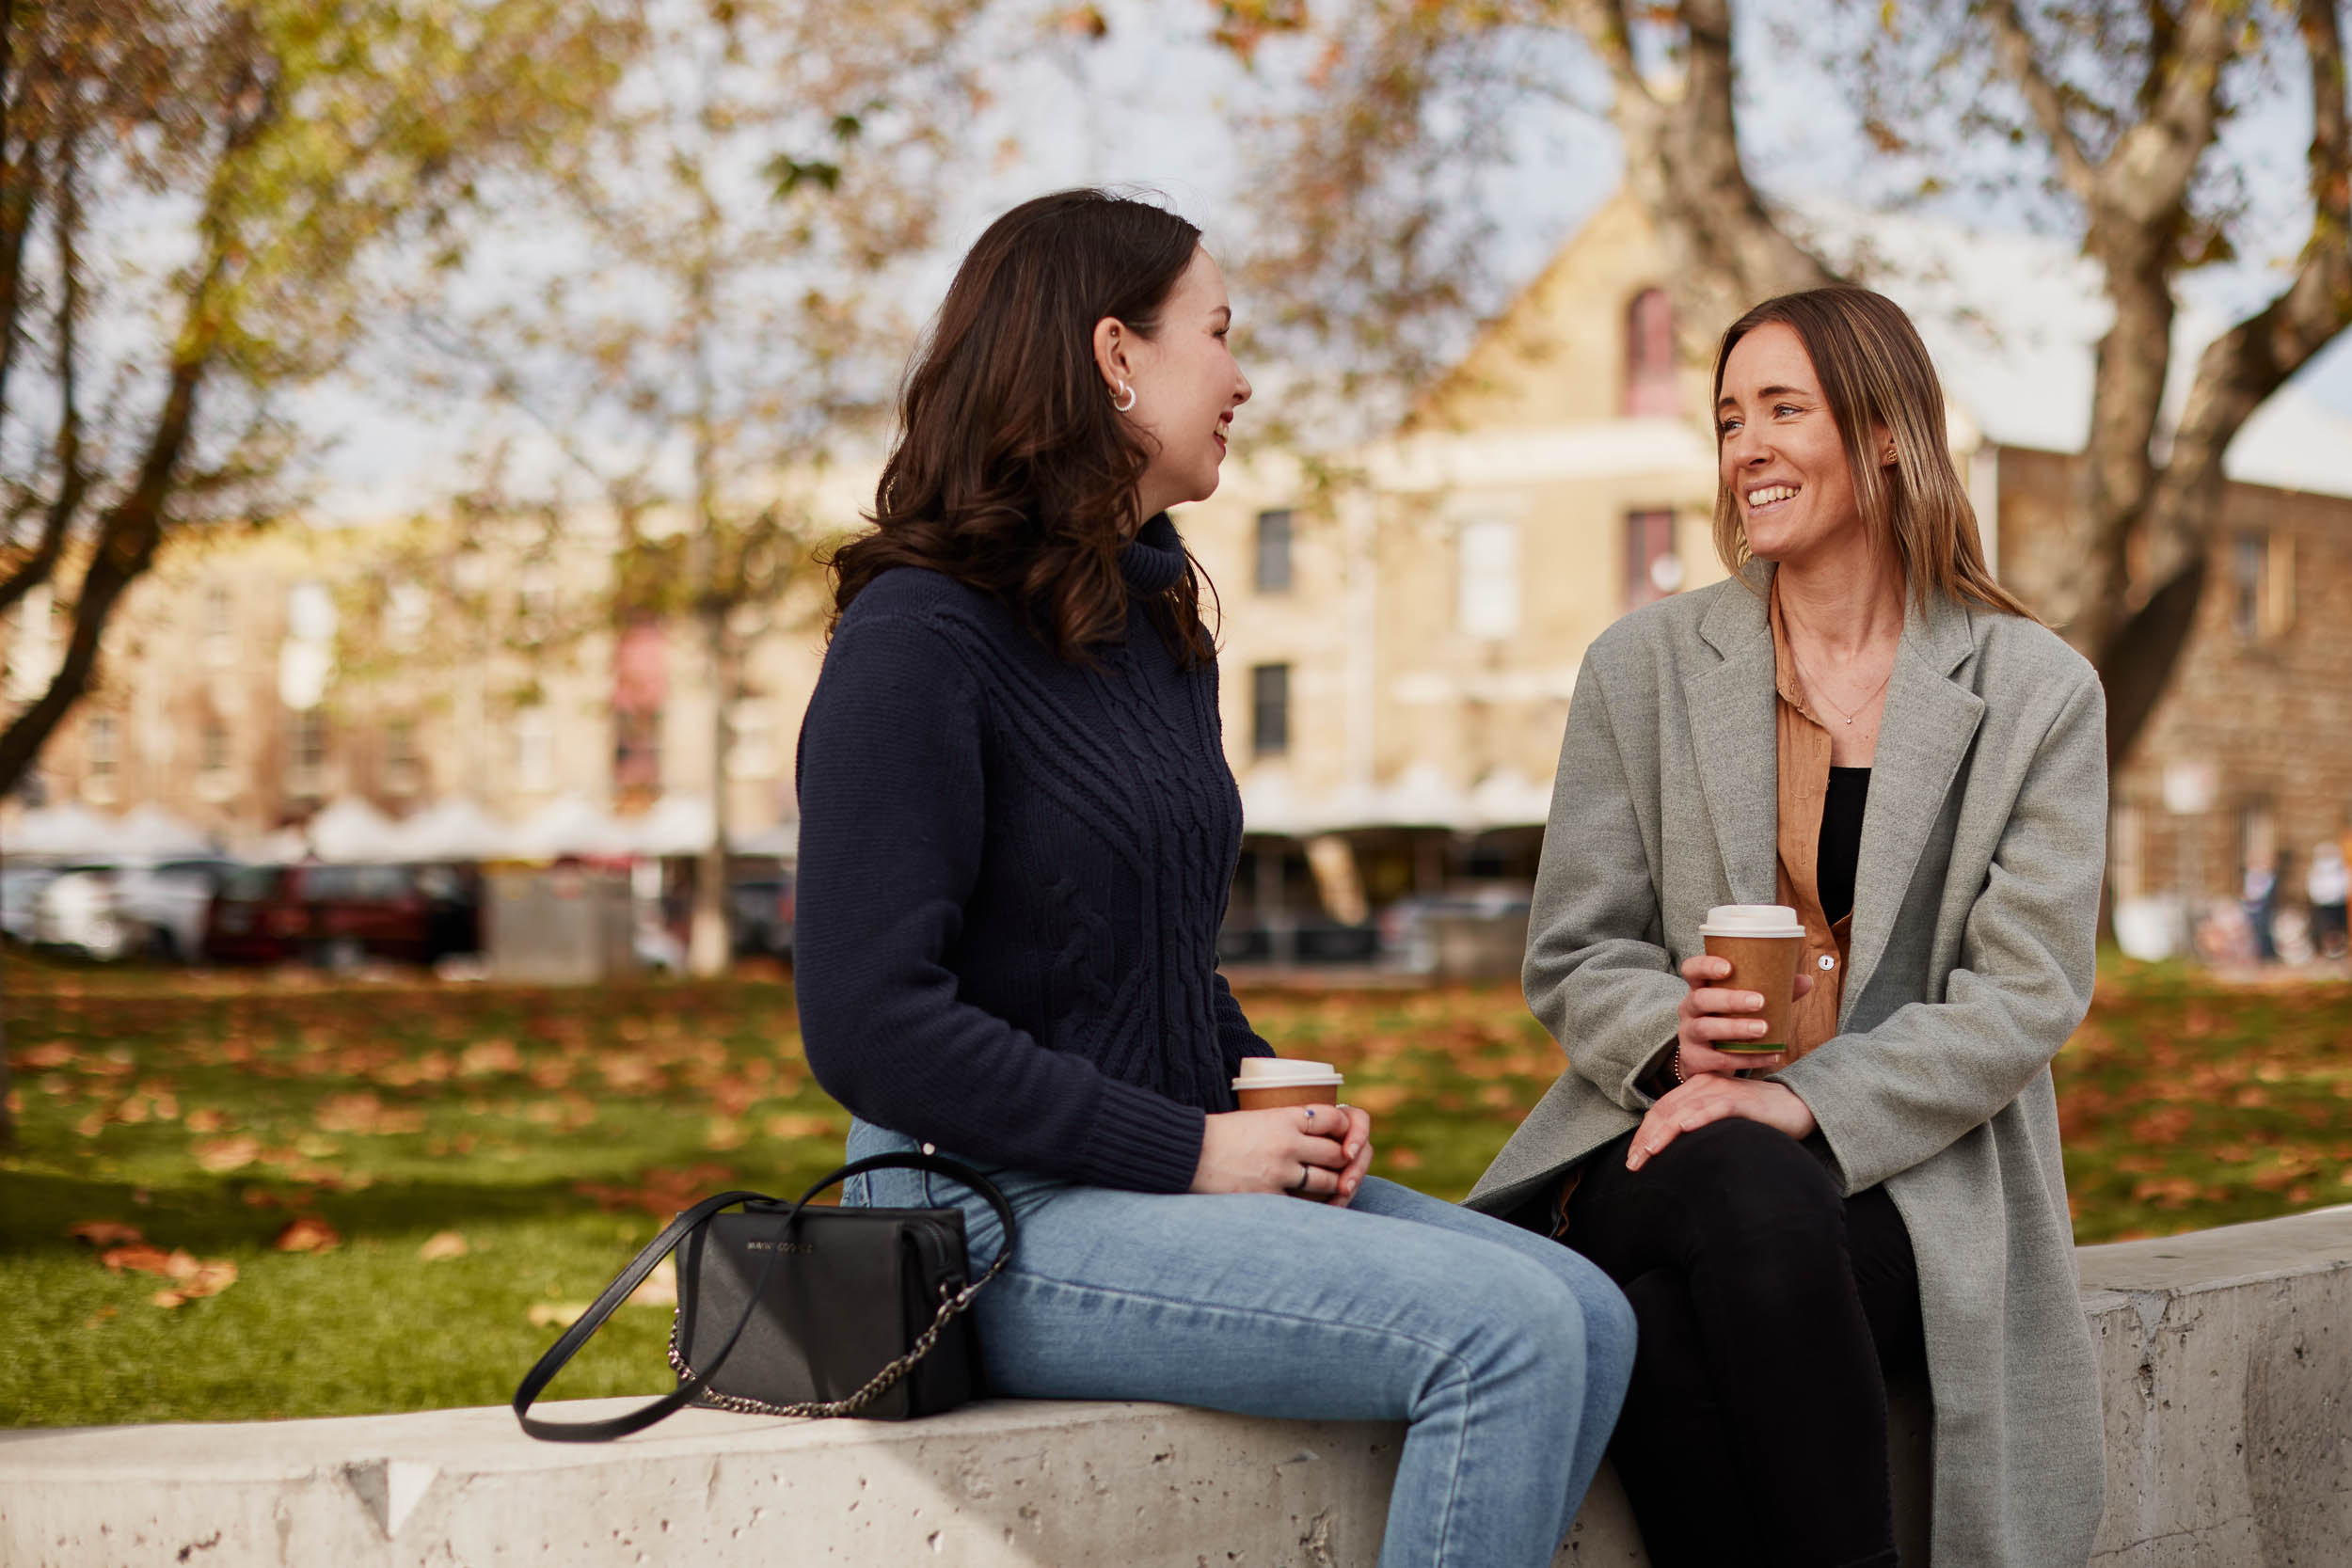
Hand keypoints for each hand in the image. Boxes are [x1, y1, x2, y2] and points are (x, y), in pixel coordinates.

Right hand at [1193, 1103, 1371, 1203]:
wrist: (1188, 1153)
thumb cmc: (1219, 1134)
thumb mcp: (1256, 1117)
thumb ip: (1285, 1124)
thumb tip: (1313, 1130)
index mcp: (1284, 1118)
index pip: (1334, 1119)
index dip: (1345, 1128)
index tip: (1343, 1136)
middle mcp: (1287, 1144)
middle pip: (1336, 1153)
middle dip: (1342, 1161)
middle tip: (1340, 1166)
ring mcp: (1280, 1172)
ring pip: (1326, 1181)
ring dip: (1332, 1186)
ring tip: (1329, 1188)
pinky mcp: (1270, 1198)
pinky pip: (1304, 1205)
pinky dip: (1310, 1206)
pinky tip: (1309, 1207)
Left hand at [1626, 1074, 1816, 1169]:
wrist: (1795, 1107)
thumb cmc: (1754, 1118)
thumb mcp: (1718, 1120)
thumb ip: (1696, 1126)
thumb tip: (1668, 1153)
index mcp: (1695, 1088)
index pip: (1660, 1110)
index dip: (1643, 1134)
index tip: (1632, 1160)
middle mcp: (1705, 1084)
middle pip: (1666, 1110)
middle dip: (1646, 1138)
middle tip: (1633, 1165)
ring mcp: (1723, 1090)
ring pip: (1685, 1109)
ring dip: (1665, 1131)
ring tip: (1650, 1152)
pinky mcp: (1742, 1100)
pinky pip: (1716, 1107)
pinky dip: (1699, 1116)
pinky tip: (1685, 1127)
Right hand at [1671, 954, 1815, 1078]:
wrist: (1708, 1060)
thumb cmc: (1729, 1021)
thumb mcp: (1744, 1003)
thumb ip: (1774, 990)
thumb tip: (1806, 980)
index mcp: (1700, 988)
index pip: (1692, 970)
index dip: (1705, 966)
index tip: (1728, 968)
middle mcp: (1689, 1009)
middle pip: (1701, 999)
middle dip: (1730, 999)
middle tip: (1759, 1001)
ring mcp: (1688, 1035)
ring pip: (1705, 1028)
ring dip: (1735, 1028)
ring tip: (1763, 1029)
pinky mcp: (1695, 1059)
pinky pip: (1720, 1059)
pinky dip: (1747, 1058)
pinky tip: (1770, 1055)